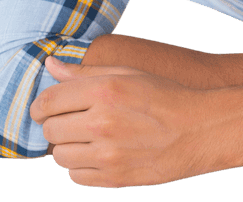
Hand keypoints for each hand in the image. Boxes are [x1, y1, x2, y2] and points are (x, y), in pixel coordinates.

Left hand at [31, 56, 215, 186]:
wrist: (201, 130)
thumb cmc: (167, 97)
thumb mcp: (131, 74)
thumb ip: (87, 71)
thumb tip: (51, 64)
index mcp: (106, 91)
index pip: (48, 100)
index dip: (41, 105)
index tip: (47, 108)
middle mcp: (102, 122)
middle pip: (50, 129)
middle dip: (57, 125)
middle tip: (77, 122)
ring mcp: (107, 153)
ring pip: (60, 156)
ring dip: (69, 148)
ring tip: (92, 139)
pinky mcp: (114, 177)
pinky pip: (75, 177)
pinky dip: (83, 168)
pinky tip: (102, 154)